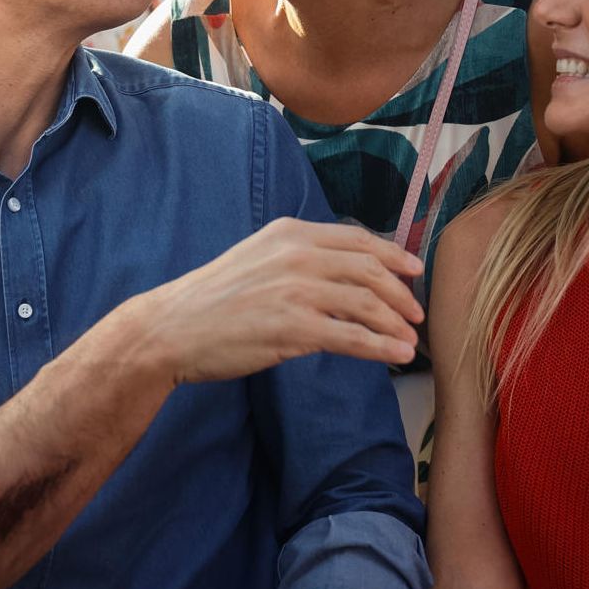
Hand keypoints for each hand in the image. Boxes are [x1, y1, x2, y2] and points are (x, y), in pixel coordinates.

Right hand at [128, 218, 424, 384]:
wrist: (172, 328)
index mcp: (290, 232)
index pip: (357, 239)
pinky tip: (397, 355)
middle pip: (371, 269)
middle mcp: (298, 255)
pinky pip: (353, 337)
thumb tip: (340, 270)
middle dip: (401, 293)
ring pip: (368, 303)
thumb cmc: (213, 298)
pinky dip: (381, 347)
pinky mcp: (295, 328)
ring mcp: (297, 291)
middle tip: (416, 313)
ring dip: (396, 323)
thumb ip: (297, 257)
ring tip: (410, 340)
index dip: (393, 256)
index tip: (414, 271)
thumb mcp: (258, 257)